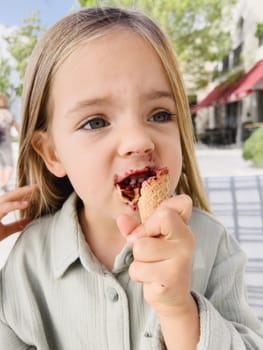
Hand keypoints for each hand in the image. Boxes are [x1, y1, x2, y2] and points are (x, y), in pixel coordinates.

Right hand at [0, 185, 37, 240]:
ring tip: (34, 190)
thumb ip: (16, 225)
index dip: (23, 193)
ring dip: (21, 193)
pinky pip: (4, 208)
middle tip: (38, 186)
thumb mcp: (5, 231)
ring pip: (7, 197)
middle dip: (25, 189)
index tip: (36, 190)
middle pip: (11, 194)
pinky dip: (15, 205)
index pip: (12, 198)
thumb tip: (30, 221)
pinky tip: (26, 204)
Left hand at [117, 194, 194, 317]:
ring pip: (140, 248)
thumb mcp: (150, 239)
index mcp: (183, 226)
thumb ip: (136, 227)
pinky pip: (138, 269)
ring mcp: (180, 260)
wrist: (173, 297)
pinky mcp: (170, 279)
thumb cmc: (161, 262)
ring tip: (151, 266)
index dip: (154, 219)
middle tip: (150, 252)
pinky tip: (152, 278)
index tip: (154, 230)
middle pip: (147, 228)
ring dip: (138, 260)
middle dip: (139, 241)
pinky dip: (138, 275)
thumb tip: (121, 219)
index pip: (172, 207)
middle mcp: (186, 240)